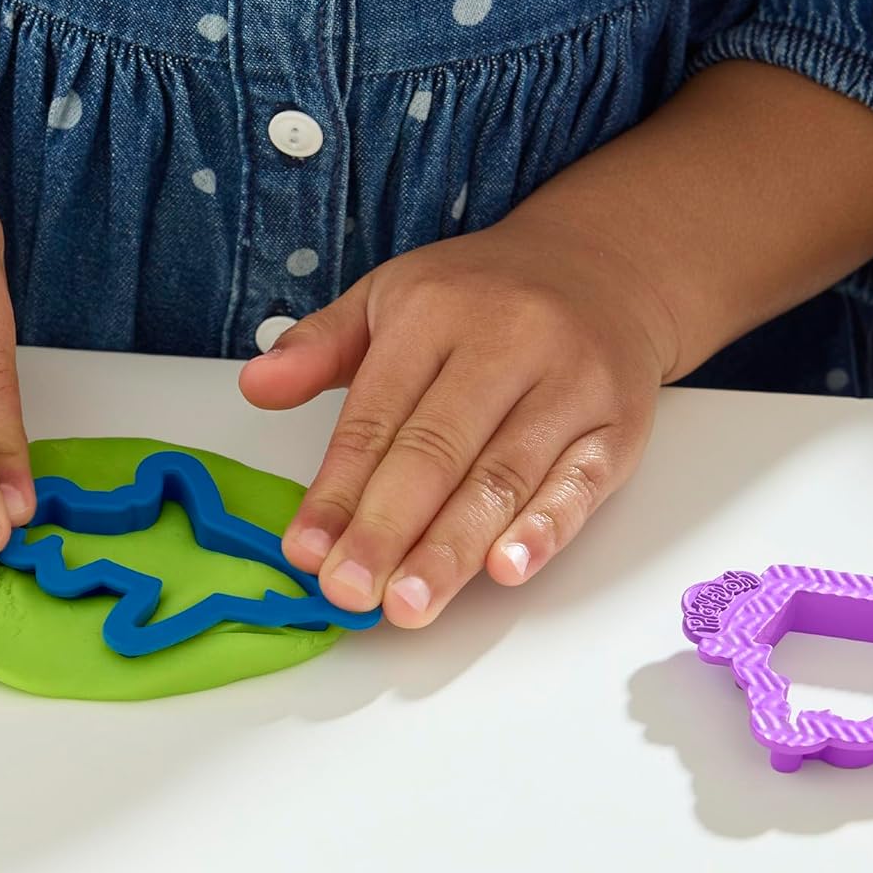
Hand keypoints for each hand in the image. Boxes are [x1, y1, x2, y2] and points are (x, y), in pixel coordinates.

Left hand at [237, 211, 678, 625]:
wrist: (599, 269)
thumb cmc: (478, 296)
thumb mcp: (389, 298)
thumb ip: (319, 347)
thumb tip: (255, 385)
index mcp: (433, 312)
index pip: (377, 414)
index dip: (338, 489)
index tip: (305, 549)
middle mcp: (504, 342)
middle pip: (436, 450)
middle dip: (386, 529)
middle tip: (348, 591)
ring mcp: (567, 384)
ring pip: (502, 476)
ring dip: (452, 549)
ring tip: (407, 603)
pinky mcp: (618, 424)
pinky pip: (581, 483)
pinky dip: (544, 529)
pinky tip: (506, 569)